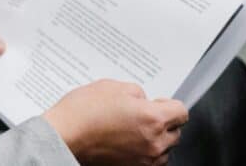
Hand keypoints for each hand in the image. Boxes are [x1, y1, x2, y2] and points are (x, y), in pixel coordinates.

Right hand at [44, 80, 186, 165]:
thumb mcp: (113, 87)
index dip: (169, 104)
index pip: (181, 111)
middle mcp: (154, 142)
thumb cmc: (83, 112)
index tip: (161, 104)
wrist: (64, 135)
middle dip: (162, 122)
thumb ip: (136, 93)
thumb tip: (143, 101)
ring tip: (132, 129)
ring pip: (164, 149)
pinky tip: (126, 141)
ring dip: (155, 139)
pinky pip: (150, 161)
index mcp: (153, 118)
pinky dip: (144, 152)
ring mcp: (144, 160)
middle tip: (141, 114)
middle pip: (175, 132)